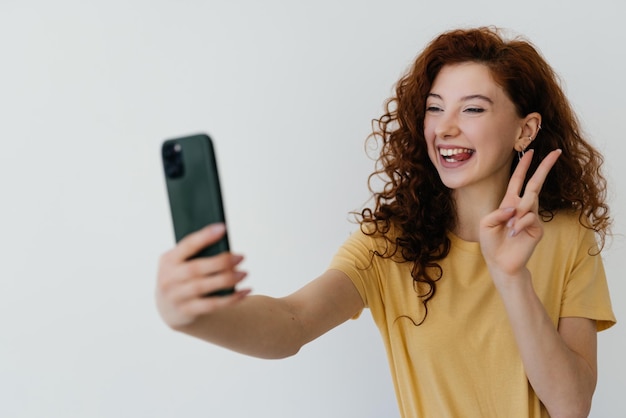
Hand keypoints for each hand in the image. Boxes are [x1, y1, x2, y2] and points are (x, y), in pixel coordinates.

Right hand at [156, 223, 250, 328]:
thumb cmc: (182, 277)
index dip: (204, 236)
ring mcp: (175, 297)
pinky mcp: (186, 312)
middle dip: (221, 262)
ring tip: (244, 273)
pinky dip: (230, 299)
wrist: (169, 309)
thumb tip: (223, 240)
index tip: (223, 228)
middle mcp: (168, 278)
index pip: (187, 245)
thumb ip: (196, 254)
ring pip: (203, 287)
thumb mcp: (181, 263)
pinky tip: (244, 292)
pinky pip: (211, 305)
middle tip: (241, 257)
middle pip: (196, 268)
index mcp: (168, 260)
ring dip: (227, 279)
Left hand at [479, 149, 561, 278]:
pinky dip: (520, 224)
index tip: (531, 152)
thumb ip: (498, 213)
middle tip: (555, 152)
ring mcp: (532, 218)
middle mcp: (522, 208)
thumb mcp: (486, 224)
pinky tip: (513, 233)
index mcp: (509, 203)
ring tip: (510, 228)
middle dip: (544, 167)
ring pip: (530, 203)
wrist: (499, 262)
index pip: (518, 180)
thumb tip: (515, 207)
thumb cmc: (491, 242)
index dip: (524, 166)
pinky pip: (530, 218)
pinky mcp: (537, 229)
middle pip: (535, 183)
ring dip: (518, 213)